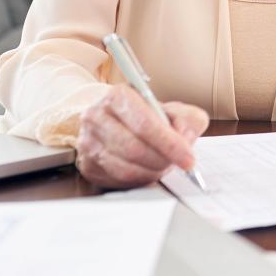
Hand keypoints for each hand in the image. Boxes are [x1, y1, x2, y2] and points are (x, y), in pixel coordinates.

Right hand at [75, 84, 209, 188]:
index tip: (188, 158)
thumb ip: (188, 119)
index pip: (144, 124)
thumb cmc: (148, 115)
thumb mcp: (174, 110)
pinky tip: (149, 171)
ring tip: (165, 166)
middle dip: (162, 160)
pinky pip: (116, 180)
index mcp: (117, 96)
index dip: (169, 144)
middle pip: (133, 148)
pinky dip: (139, 179)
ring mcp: (87, 142)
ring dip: (152, 172)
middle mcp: (96, 116)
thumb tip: (184, 137)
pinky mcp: (87, 164)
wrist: (119, 122)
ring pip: (124, 168)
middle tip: (179, 164)